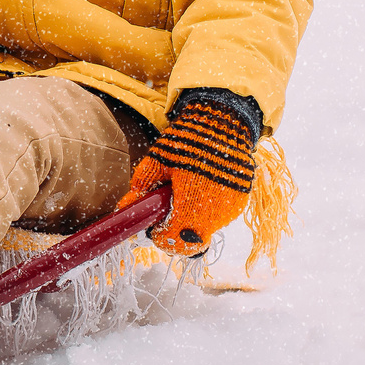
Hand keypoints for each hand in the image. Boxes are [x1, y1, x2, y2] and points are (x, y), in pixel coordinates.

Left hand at [120, 94, 259, 256]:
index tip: (153, 224)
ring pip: (206, 229)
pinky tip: (201, 186)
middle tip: (167, 209)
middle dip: (176, 231)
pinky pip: (219, 216)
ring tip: (185, 191)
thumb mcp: (157, 161)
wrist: (224, 121)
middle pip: (191, 241)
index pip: (175, 243)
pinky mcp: (241, 201)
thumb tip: (123, 208)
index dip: (160, 237)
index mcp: (193, 207)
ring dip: (192, 219)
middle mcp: (216, 215)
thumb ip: (141, 189)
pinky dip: (207, 209)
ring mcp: (231, 210)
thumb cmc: (187, 140)